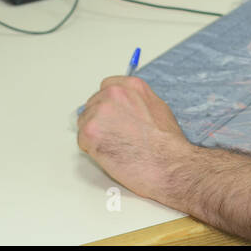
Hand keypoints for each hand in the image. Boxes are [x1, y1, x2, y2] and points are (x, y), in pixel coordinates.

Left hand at [77, 75, 191, 201]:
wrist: (167, 164)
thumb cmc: (167, 143)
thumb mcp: (157, 108)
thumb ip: (136, 102)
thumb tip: (126, 108)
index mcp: (130, 86)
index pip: (107, 87)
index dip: (109, 105)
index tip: (112, 116)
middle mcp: (113, 94)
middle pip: (93, 104)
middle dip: (100, 120)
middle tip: (114, 137)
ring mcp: (100, 112)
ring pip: (85, 122)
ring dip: (95, 135)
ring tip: (115, 147)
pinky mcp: (90, 132)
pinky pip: (82, 140)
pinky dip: (92, 149)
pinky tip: (110, 154)